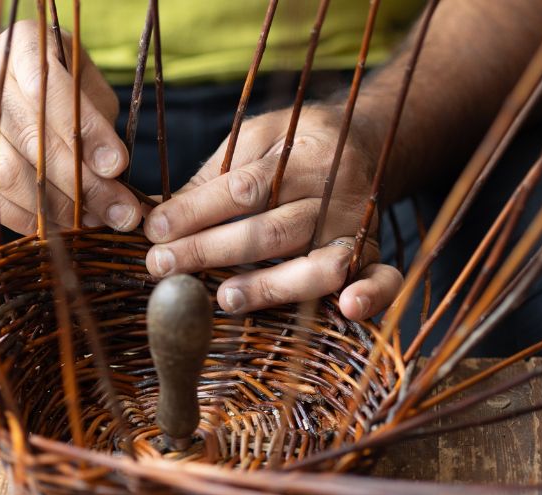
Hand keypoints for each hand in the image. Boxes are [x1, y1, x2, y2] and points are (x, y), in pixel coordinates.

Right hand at [0, 20, 140, 233]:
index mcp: (21, 45)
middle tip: (119, 213)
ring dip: (57, 208)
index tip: (118, 167)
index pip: (49, 89)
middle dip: (83, 184)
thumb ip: (99, 119)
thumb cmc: (56, 91)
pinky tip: (57, 227)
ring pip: (8, 174)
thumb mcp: (84, 85)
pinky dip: (26, 219)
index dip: (86, 132)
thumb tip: (114, 173)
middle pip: (31, 139)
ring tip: (92, 222)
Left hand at [143, 105, 401, 320]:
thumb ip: (216, 174)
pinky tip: (347, 310)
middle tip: (163, 266)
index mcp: (303, 157)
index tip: (155, 229)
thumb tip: (165, 215)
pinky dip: (373, 296)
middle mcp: (334, 195)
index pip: (244, 189)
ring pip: (318, 264)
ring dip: (270, 286)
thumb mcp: (256, 138)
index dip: (196, 210)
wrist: (362, 141)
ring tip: (224, 298)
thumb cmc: (296, 144)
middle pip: (271, 231)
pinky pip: (386, 279)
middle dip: (211, 251)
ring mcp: (357, 228)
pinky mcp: (375, 255)